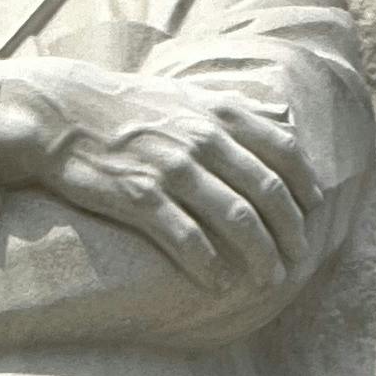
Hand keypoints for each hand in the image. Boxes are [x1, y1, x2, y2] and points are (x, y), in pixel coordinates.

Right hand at [0, 58, 323, 294]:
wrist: (63, 113)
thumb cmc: (130, 107)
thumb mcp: (190, 92)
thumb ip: (239, 107)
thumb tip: (287, 118)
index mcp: (221, 113)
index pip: (285, 153)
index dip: (304, 189)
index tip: (311, 215)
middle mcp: (204, 139)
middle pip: (267, 193)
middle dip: (289, 233)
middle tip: (296, 260)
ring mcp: (173, 168)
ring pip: (236, 219)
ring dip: (259, 255)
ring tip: (268, 280)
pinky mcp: (141, 196)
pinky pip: (187, 238)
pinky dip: (209, 264)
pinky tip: (219, 283)